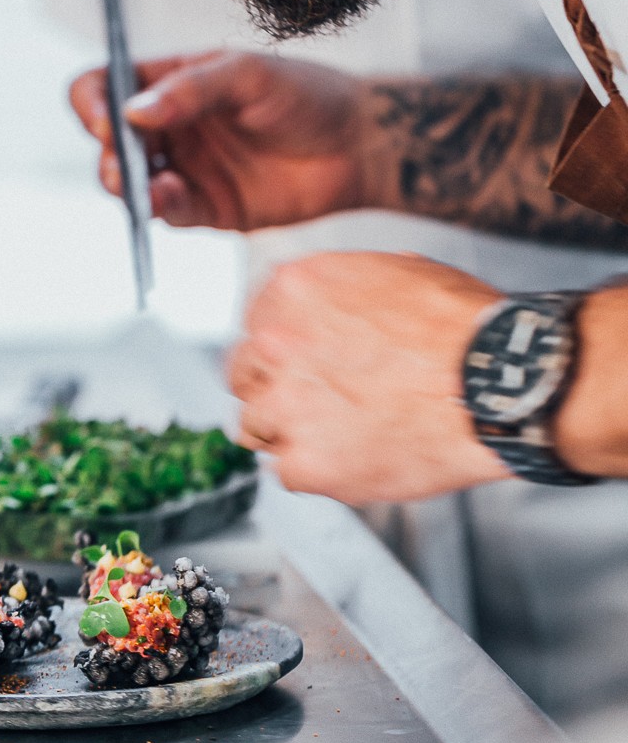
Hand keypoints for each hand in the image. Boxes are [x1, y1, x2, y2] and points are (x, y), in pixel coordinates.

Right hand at [69, 50, 363, 231]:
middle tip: (122, 159)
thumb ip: (192, 90)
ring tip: (139, 183)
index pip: (105, 83)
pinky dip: (157, 208)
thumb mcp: (249, 74)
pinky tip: (168, 197)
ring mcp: (185, 167)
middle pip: (109, 139)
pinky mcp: (206, 208)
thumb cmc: (307, 94)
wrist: (358, 145)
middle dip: (107, 150)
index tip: (106, 118)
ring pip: (128, 181)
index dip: (92, 100)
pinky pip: (166, 212)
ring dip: (123, 183)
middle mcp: (169, 125)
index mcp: (170, 81)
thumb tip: (133, 112)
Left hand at [227, 251, 509, 501]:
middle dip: (275, 387)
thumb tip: (329, 303)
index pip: (256, 324)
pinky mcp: (306, 462)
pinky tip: (356, 456)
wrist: (497, 385)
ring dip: (290, 431)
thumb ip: (341, 288)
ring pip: (255, 425)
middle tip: (317, 401)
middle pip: (244, 374)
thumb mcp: (395, 270)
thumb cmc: (462, 328)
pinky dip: (317, 470)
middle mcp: (275, 342)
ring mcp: (286, 404)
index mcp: (293, 289)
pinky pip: (288, 472)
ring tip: (341, 433)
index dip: (282, 348)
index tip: (302, 362)